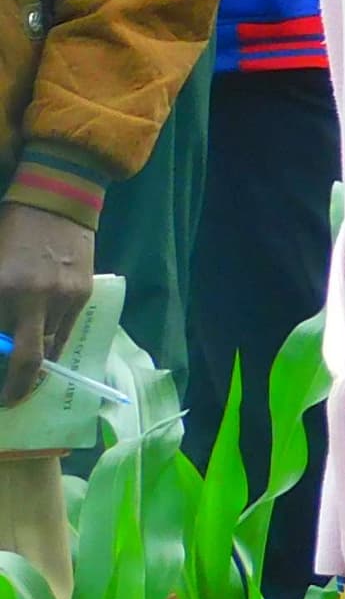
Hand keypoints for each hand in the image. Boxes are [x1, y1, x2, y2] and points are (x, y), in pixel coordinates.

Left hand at [0, 205, 95, 411]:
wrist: (57, 200)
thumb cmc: (11, 231)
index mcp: (1, 288)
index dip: (0, 368)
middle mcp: (32, 297)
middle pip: (26, 359)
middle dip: (16, 386)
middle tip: (8, 398)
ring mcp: (62, 297)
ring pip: (48, 346)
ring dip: (34, 359)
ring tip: (23, 364)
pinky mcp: (83, 293)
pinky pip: (65, 329)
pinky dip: (51, 339)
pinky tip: (42, 336)